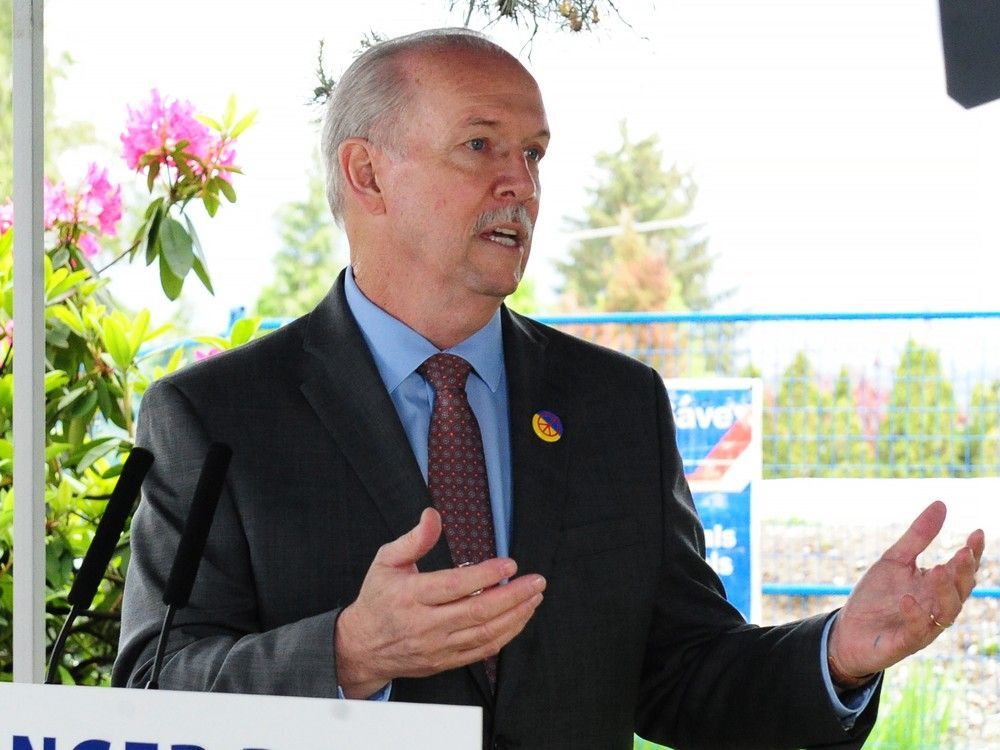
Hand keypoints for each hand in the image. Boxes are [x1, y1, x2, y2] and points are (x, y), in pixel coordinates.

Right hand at [334, 508, 545, 697]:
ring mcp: (437, 646)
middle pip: (477, 611)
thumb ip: (414, 539)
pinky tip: (518, 619)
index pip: (455, 586)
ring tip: (533, 598)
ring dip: (515, 615)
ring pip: (484, 633)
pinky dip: (505, 635)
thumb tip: (433, 515)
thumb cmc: (378, 598)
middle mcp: (425, 624)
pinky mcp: (444, 661)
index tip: (509, 563)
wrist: (362, 646)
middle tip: (536, 581)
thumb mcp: (386, 560)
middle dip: (513, 595)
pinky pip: (481, 651)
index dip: (486, 575)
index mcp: (411, 596)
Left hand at [828, 500, 984, 682]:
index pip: (961, 571)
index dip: (972, 554)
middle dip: (963, 573)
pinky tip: (908, 599)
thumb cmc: (875, 597)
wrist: (847, 631)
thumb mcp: (894, 561)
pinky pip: (915, 631)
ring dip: (944, 592)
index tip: (976, 533)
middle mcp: (935, 608)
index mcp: (936, 587)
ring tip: (938, 570)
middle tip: (962, 552)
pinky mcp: (904, 643)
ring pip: (946, 613)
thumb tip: (941, 504)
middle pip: (959, 591)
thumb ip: (918, 536)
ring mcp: (923, 627)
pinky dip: (915, 615)